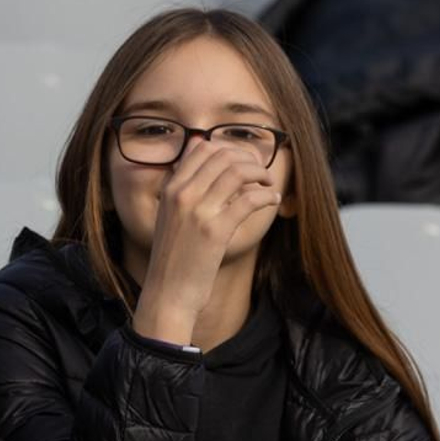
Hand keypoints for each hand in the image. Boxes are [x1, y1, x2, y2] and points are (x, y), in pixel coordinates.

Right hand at [132, 140, 281, 343]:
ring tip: (268, 184)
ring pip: (238, 172)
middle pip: (223, 155)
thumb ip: (184, 187)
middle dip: (249, 159)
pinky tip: (272, 200)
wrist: (167, 292)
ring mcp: (198, 212)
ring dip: (260, 174)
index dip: (230, 148)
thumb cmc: (173, 257)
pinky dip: (266, 196)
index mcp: (171, 188)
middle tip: (261, 173)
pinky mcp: (215, 231)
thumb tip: (201, 148)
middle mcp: (182, 195)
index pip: (203, 148)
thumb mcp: (170, 215)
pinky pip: (249, 199)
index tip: (244, 161)